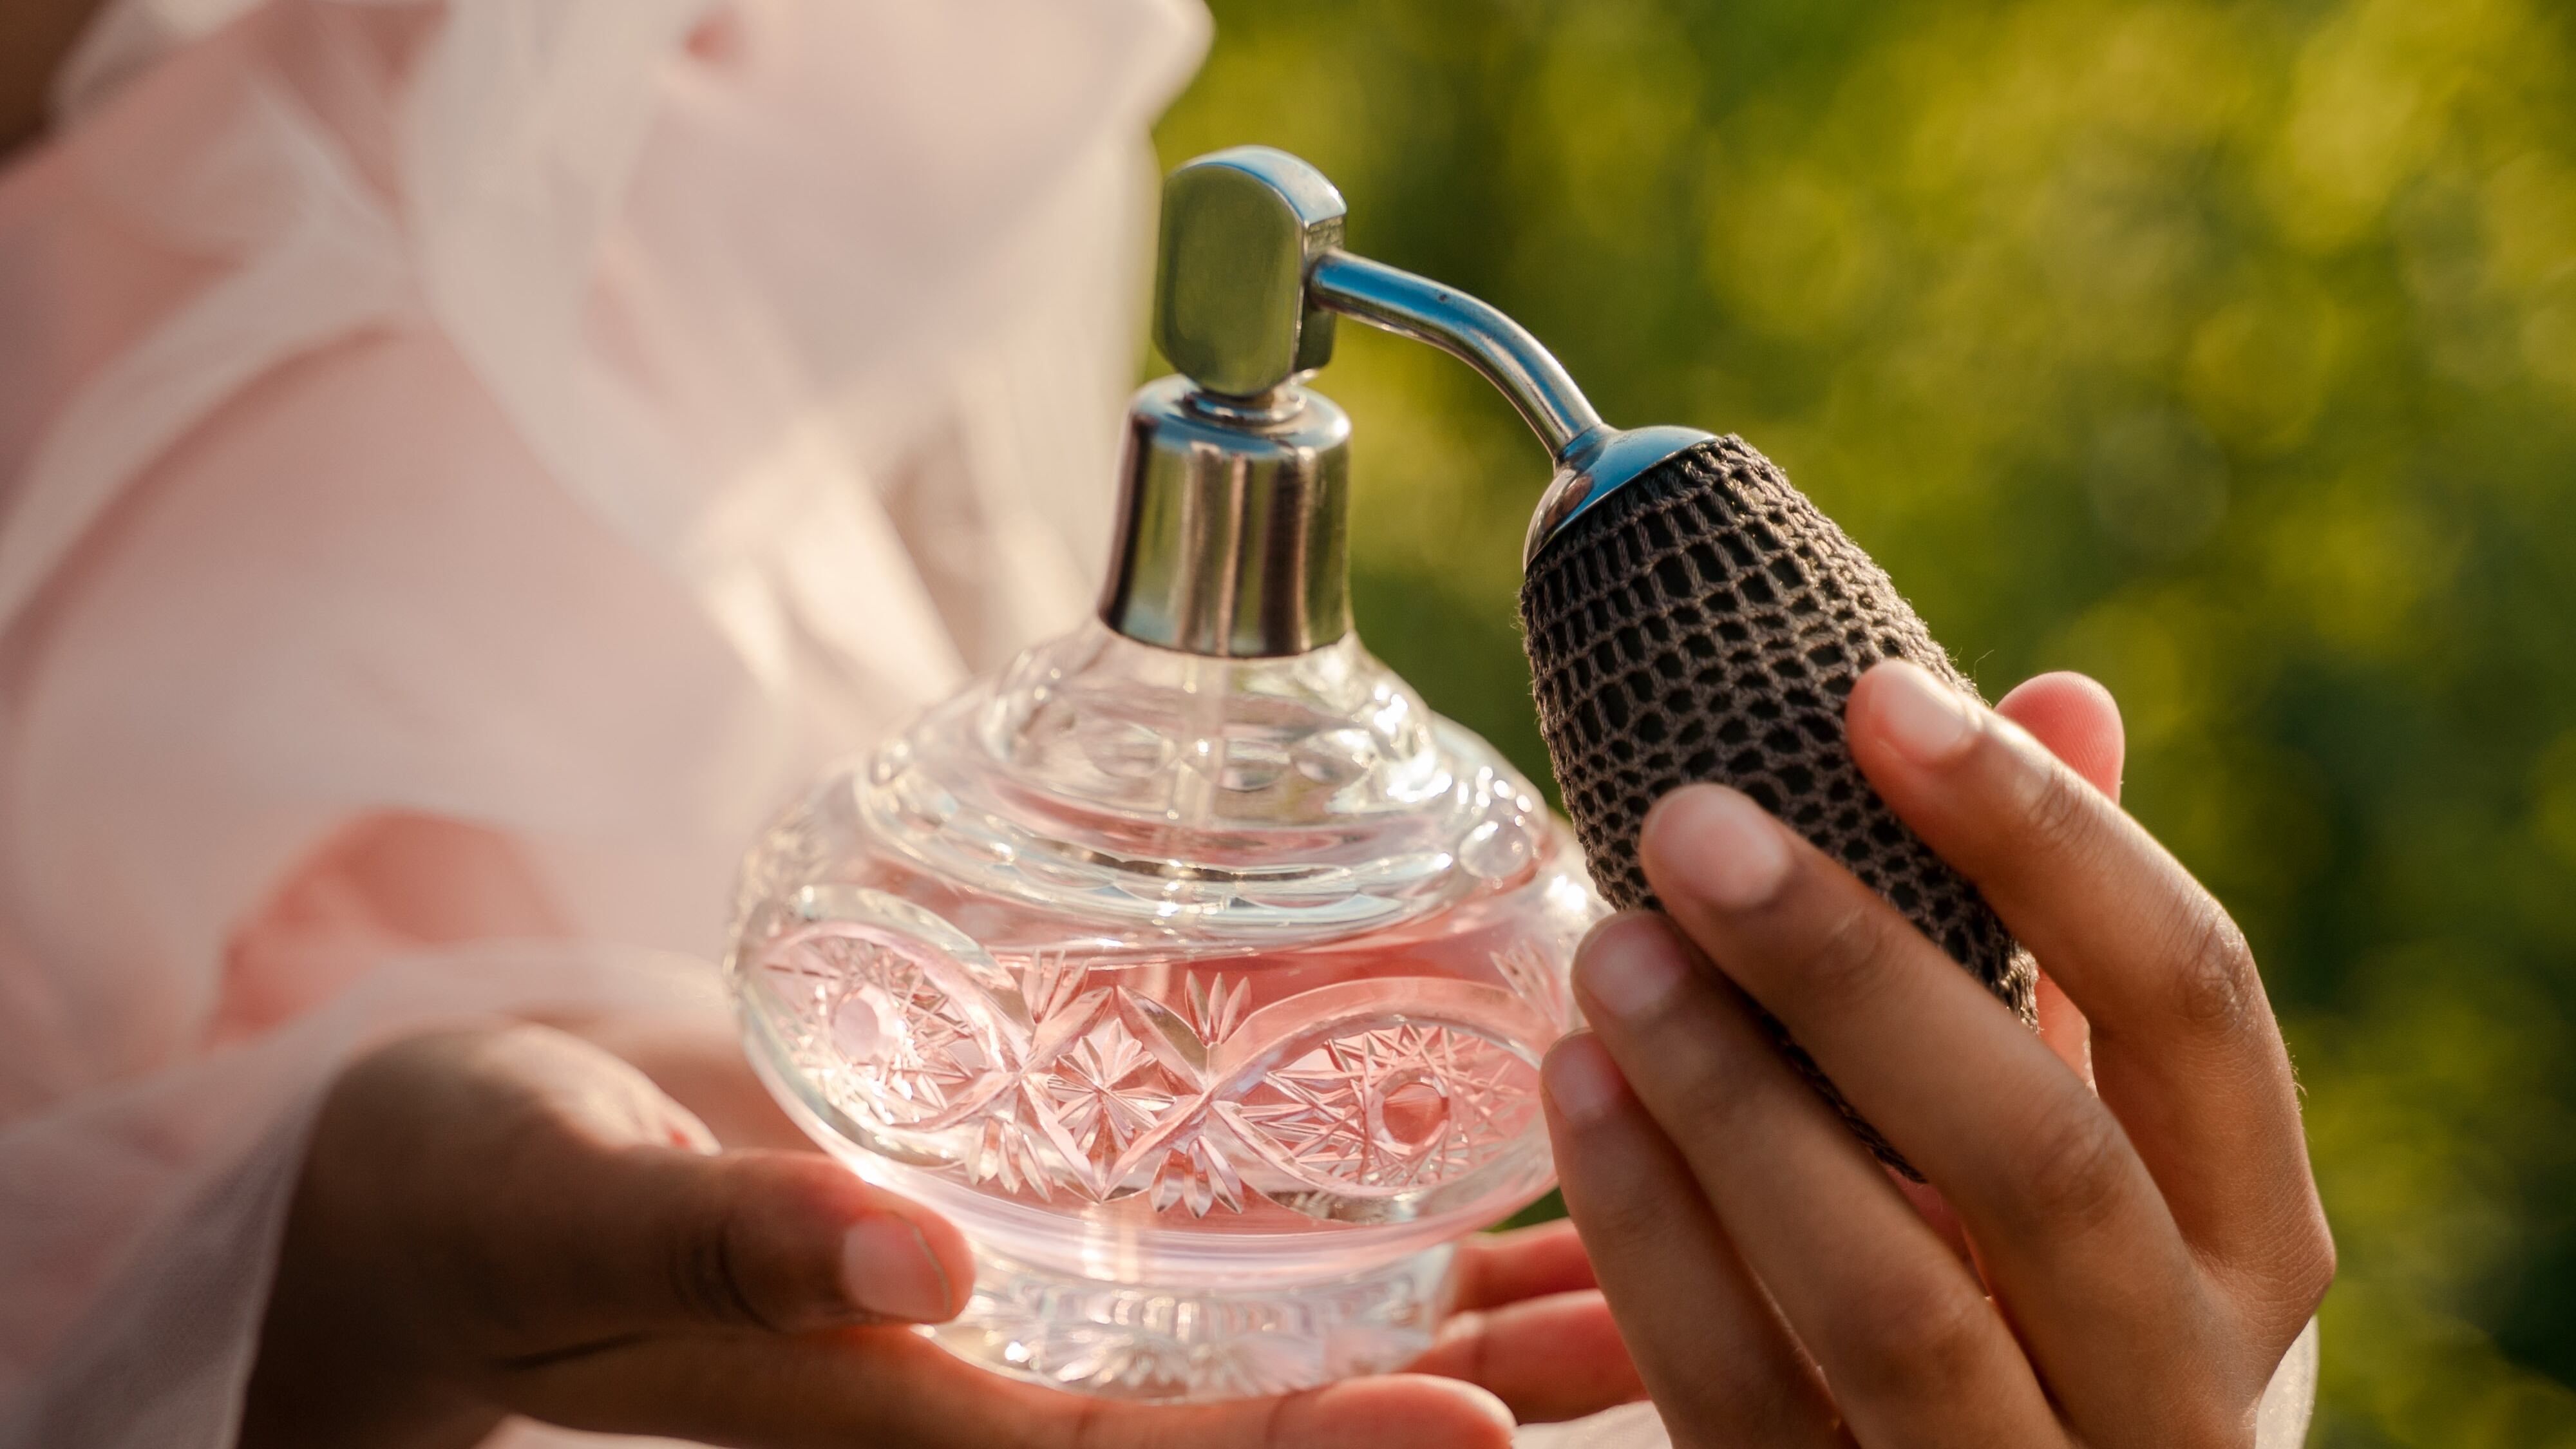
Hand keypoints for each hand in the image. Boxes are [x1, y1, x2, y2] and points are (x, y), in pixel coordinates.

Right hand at [245, 1021, 1637, 1448]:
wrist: (481, 1163)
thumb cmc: (492, 1199)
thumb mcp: (578, 1213)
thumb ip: (728, 1241)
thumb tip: (908, 1261)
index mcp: (922, 1422)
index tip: (1487, 1428)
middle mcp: (1022, 1383)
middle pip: (1287, 1410)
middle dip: (1481, 1381)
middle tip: (1677, 1315)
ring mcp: (1057, 1306)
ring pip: (1308, 1323)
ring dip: (1485, 1291)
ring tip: (1672, 1226)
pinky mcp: (1062, 1218)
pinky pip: (1253, 1228)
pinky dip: (1384, 1193)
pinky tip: (1509, 1133)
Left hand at [1540, 661, 2332, 1446]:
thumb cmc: (2050, 1320)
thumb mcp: (2108, 1165)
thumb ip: (2074, 957)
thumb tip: (2057, 695)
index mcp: (2258, 1246)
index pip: (2191, 1002)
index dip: (2043, 834)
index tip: (1877, 697)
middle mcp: (2180, 1386)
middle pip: (2040, 1154)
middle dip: (1857, 972)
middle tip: (1689, 821)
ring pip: (1892, 1301)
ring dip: (1736, 1103)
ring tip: (1613, 947)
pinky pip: (1743, 1400)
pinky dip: (1655, 1242)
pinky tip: (1581, 1094)